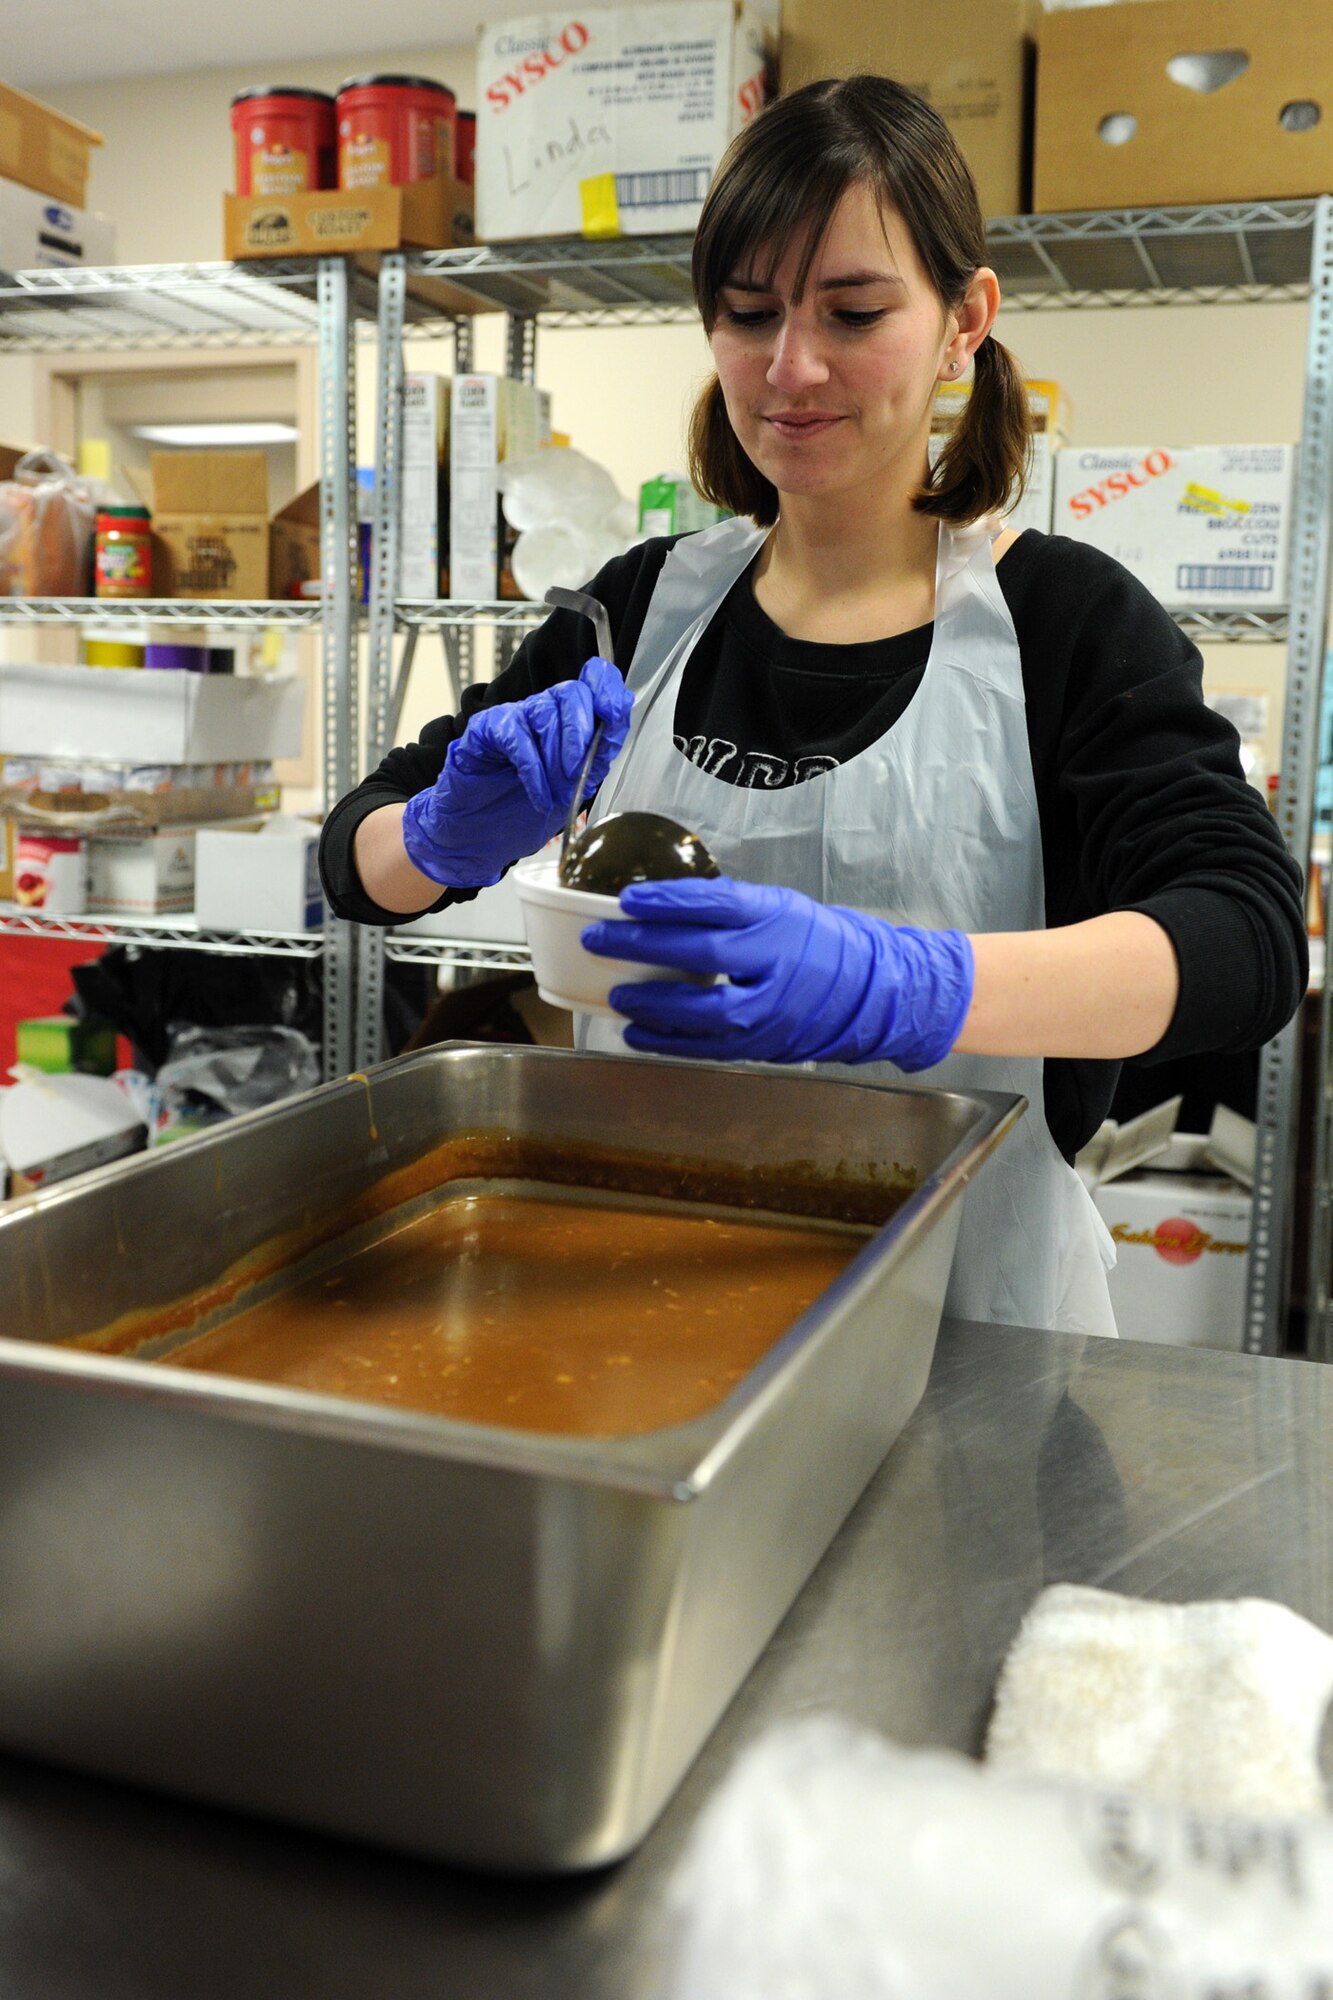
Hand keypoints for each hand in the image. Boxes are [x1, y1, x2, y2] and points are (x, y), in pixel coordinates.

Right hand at [401, 658, 631, 885]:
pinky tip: (537, 793)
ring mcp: (514, 717)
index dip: (607, 690)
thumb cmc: (524, 809)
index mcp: (570, 720)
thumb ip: (596, 759)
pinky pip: (516, 735)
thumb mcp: (574, 787)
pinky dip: (533, 769)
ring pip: (546, 714)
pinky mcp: (486, 729)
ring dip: (556, 760)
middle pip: (572, 693)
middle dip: (581, 737)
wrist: (480, 835)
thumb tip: (614, 729)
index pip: (594, 683)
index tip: (614, 712)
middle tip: (576, 775)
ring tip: (555, 794)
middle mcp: (543, 711)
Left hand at [581, 876, 973, 1070]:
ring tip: (615, 994)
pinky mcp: (763, 1045)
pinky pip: (708, 1046)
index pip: (716, 905)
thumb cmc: (819, 943)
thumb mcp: (780, 908)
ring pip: (701, 1011)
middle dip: (642, 947)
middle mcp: (775, 964)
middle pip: (700, 954)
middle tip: (599, 940)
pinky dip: (668, 1042)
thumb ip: (730, 908)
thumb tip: (667, 904)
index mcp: (777, 920)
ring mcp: (770, 1010)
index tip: (626, 899)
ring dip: (651, 1003)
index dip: (668, 901)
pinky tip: (637, 1034)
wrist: (873, 993)